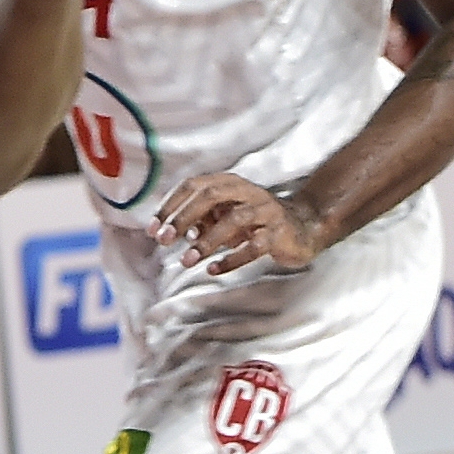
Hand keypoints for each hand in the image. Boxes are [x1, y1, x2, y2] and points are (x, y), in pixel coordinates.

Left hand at [153, 172, 324, 276]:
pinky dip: (232, 259)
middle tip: (163, 241)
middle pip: (210, 196)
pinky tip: (213, 270)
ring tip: (186, 260)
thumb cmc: (253, 223)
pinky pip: (255, 246)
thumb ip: (199, 221)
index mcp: (229, 183)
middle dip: (183, 218)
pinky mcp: (280, 232)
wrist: (302, 228)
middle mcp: (247, 191)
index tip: (152, 229)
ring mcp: (266, 210)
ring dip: (206, 241)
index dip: (170, 206)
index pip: (193, 186)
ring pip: (234, 220)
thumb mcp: (222, 218)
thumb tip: (172, 232)